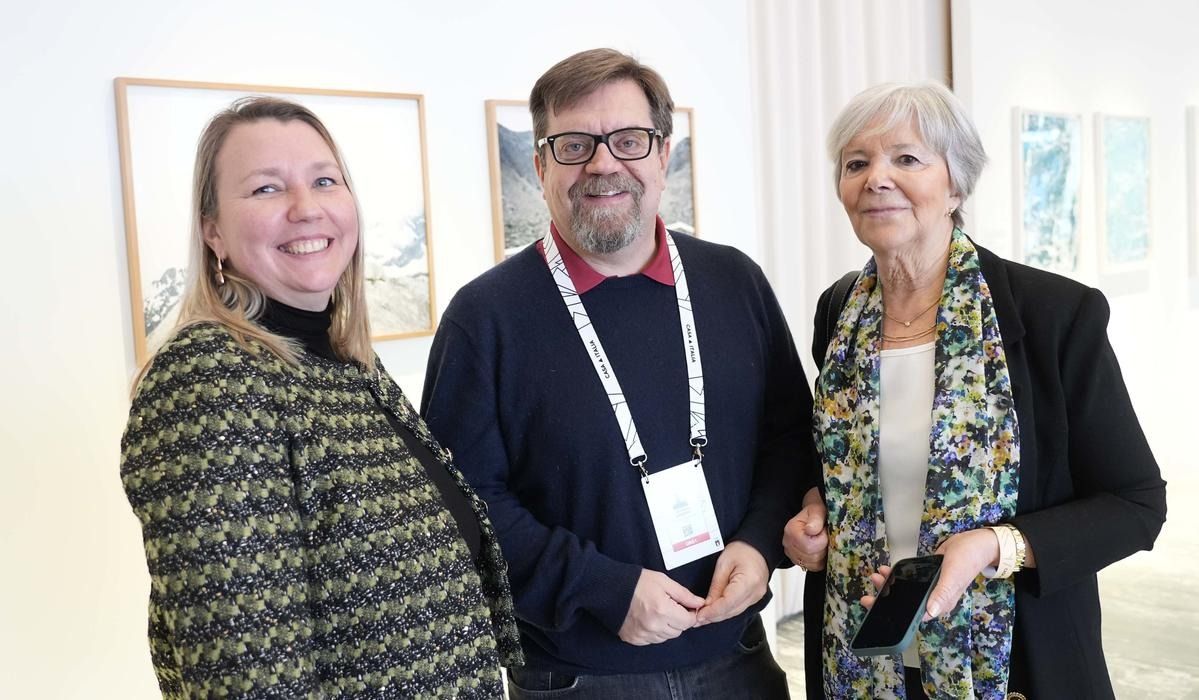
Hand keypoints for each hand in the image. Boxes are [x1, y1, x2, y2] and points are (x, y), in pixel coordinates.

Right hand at [618, 570, 704, 644]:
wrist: (610, 589)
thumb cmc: (637, 582)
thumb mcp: (664, 582)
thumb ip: (684, 594)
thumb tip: (700, 603)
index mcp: (663, 610)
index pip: (688, 621)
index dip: (689, 614)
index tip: (685, 607)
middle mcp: (654, 626)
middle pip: (678, 631)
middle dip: (678, 620)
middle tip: (670, 608)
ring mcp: (643, 635)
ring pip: (666, 637)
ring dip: (666, 627)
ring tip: (657, 613)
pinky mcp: (634, 639)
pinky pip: (652, 641)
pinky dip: (654, 632)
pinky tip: (648, 620)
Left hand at [695, 541, 768, 625]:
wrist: (757, 547)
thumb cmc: (741, 550)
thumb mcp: (723, 564)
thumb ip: (716, 586)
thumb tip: (707, 605)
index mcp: (749, 582)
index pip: (728, 603)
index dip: (712, 611)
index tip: (699, 615)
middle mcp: (755, 593)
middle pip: (731, 611)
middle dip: (713, 616)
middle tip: (696, 619)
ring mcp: (756, 597)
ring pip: (734, 612)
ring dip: (718, 616)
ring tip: (702, 617)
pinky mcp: (754, 598)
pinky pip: (738, 608)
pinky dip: (725, 611)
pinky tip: (714, 612)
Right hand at [783, 488, 827, 571]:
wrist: (813, 514)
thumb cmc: (815, 511)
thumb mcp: (818, 510)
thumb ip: (815, 519)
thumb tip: (811, 530)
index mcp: (791, 530)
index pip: (809, 546)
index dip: (822, 540)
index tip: (824, 531)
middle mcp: (788, 543)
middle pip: (812, 557)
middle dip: (823, 548)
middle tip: (824, 536)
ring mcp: (792, 554)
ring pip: (813, 564)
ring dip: (822, 555)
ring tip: (822, 542)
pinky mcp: (798, 560)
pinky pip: (813, 568)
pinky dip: (820, 561)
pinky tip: (820, 550)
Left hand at [860, 528, 998, 620]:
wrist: (974, 542)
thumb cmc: (967, 559)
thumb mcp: (954, 575)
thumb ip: (942, 594)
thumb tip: (931, 612)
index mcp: (941, 603)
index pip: (915, 615)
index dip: (895, 615)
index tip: (876, 608)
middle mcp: (935, 598)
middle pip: (907, 604)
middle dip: (886, 598)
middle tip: (870, 592)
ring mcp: (931, 587)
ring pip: (906, 591)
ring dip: (890, 585)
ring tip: (878, 576)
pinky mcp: (927, 576)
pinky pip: (909, 579)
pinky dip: (897, 576)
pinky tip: (888, 571)